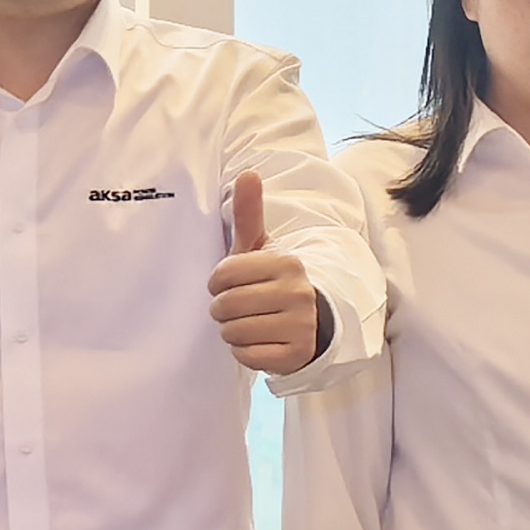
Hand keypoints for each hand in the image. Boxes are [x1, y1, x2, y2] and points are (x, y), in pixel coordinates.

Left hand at [208, 173, 322, 375]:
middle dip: (222, 310)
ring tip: (250, 324)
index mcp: (287, 263)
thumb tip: (248, 173)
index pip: (221, 275)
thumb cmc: (273, 282)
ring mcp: (301, 326)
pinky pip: (246, 356)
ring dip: (232, 331)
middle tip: (238, 308)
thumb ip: (248, 214)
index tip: (232, 284)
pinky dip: (245, 352)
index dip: (217, 283)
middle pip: (224, 306)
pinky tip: (260, 342)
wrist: (312, 323)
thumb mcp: (261, 249)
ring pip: (233, 332)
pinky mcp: (296, 356)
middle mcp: (298, 293)